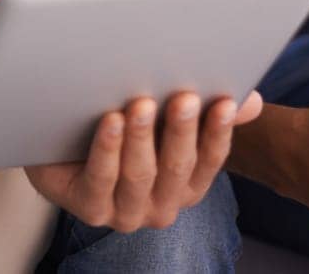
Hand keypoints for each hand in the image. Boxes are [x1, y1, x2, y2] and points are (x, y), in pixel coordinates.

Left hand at [24, 90, 262, 232]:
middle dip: (182, 131)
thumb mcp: (164, 117)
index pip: (212, 158)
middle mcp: (162, 204)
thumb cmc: (123, 126)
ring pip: (140, 175)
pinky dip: (107, 149)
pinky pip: (101, 179)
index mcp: (188, 184)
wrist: (59, 143)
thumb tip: (249, 101)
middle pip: (177, 167)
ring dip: (142, 138)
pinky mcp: (90, 208)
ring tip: (141, 104)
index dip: (219, 130)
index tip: (224, 100)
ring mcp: (126, 212)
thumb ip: (204, 110)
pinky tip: (110, 121)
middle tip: (183, 96)